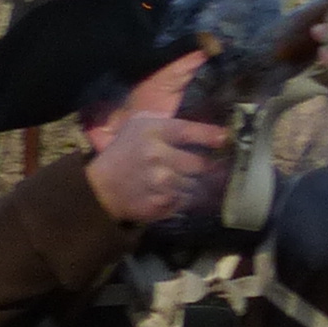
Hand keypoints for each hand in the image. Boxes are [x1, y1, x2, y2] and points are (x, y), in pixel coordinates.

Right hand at [86, 110, 230, 227]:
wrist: (100, 187)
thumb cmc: (125, 151)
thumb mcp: (140, 125)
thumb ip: (169, 122)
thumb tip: (206, 126)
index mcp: (153, 132)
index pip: (189, 132)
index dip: (211, 136)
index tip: (226, 139)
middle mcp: (158, 157)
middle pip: (202, 164)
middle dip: (214, 167)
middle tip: (223, 167)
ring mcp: (160, 183)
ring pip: (199, 185)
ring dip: (204, 184)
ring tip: (208, 182)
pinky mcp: (161, 204)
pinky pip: (189, 201)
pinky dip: (193, 198)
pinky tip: (189, 193)